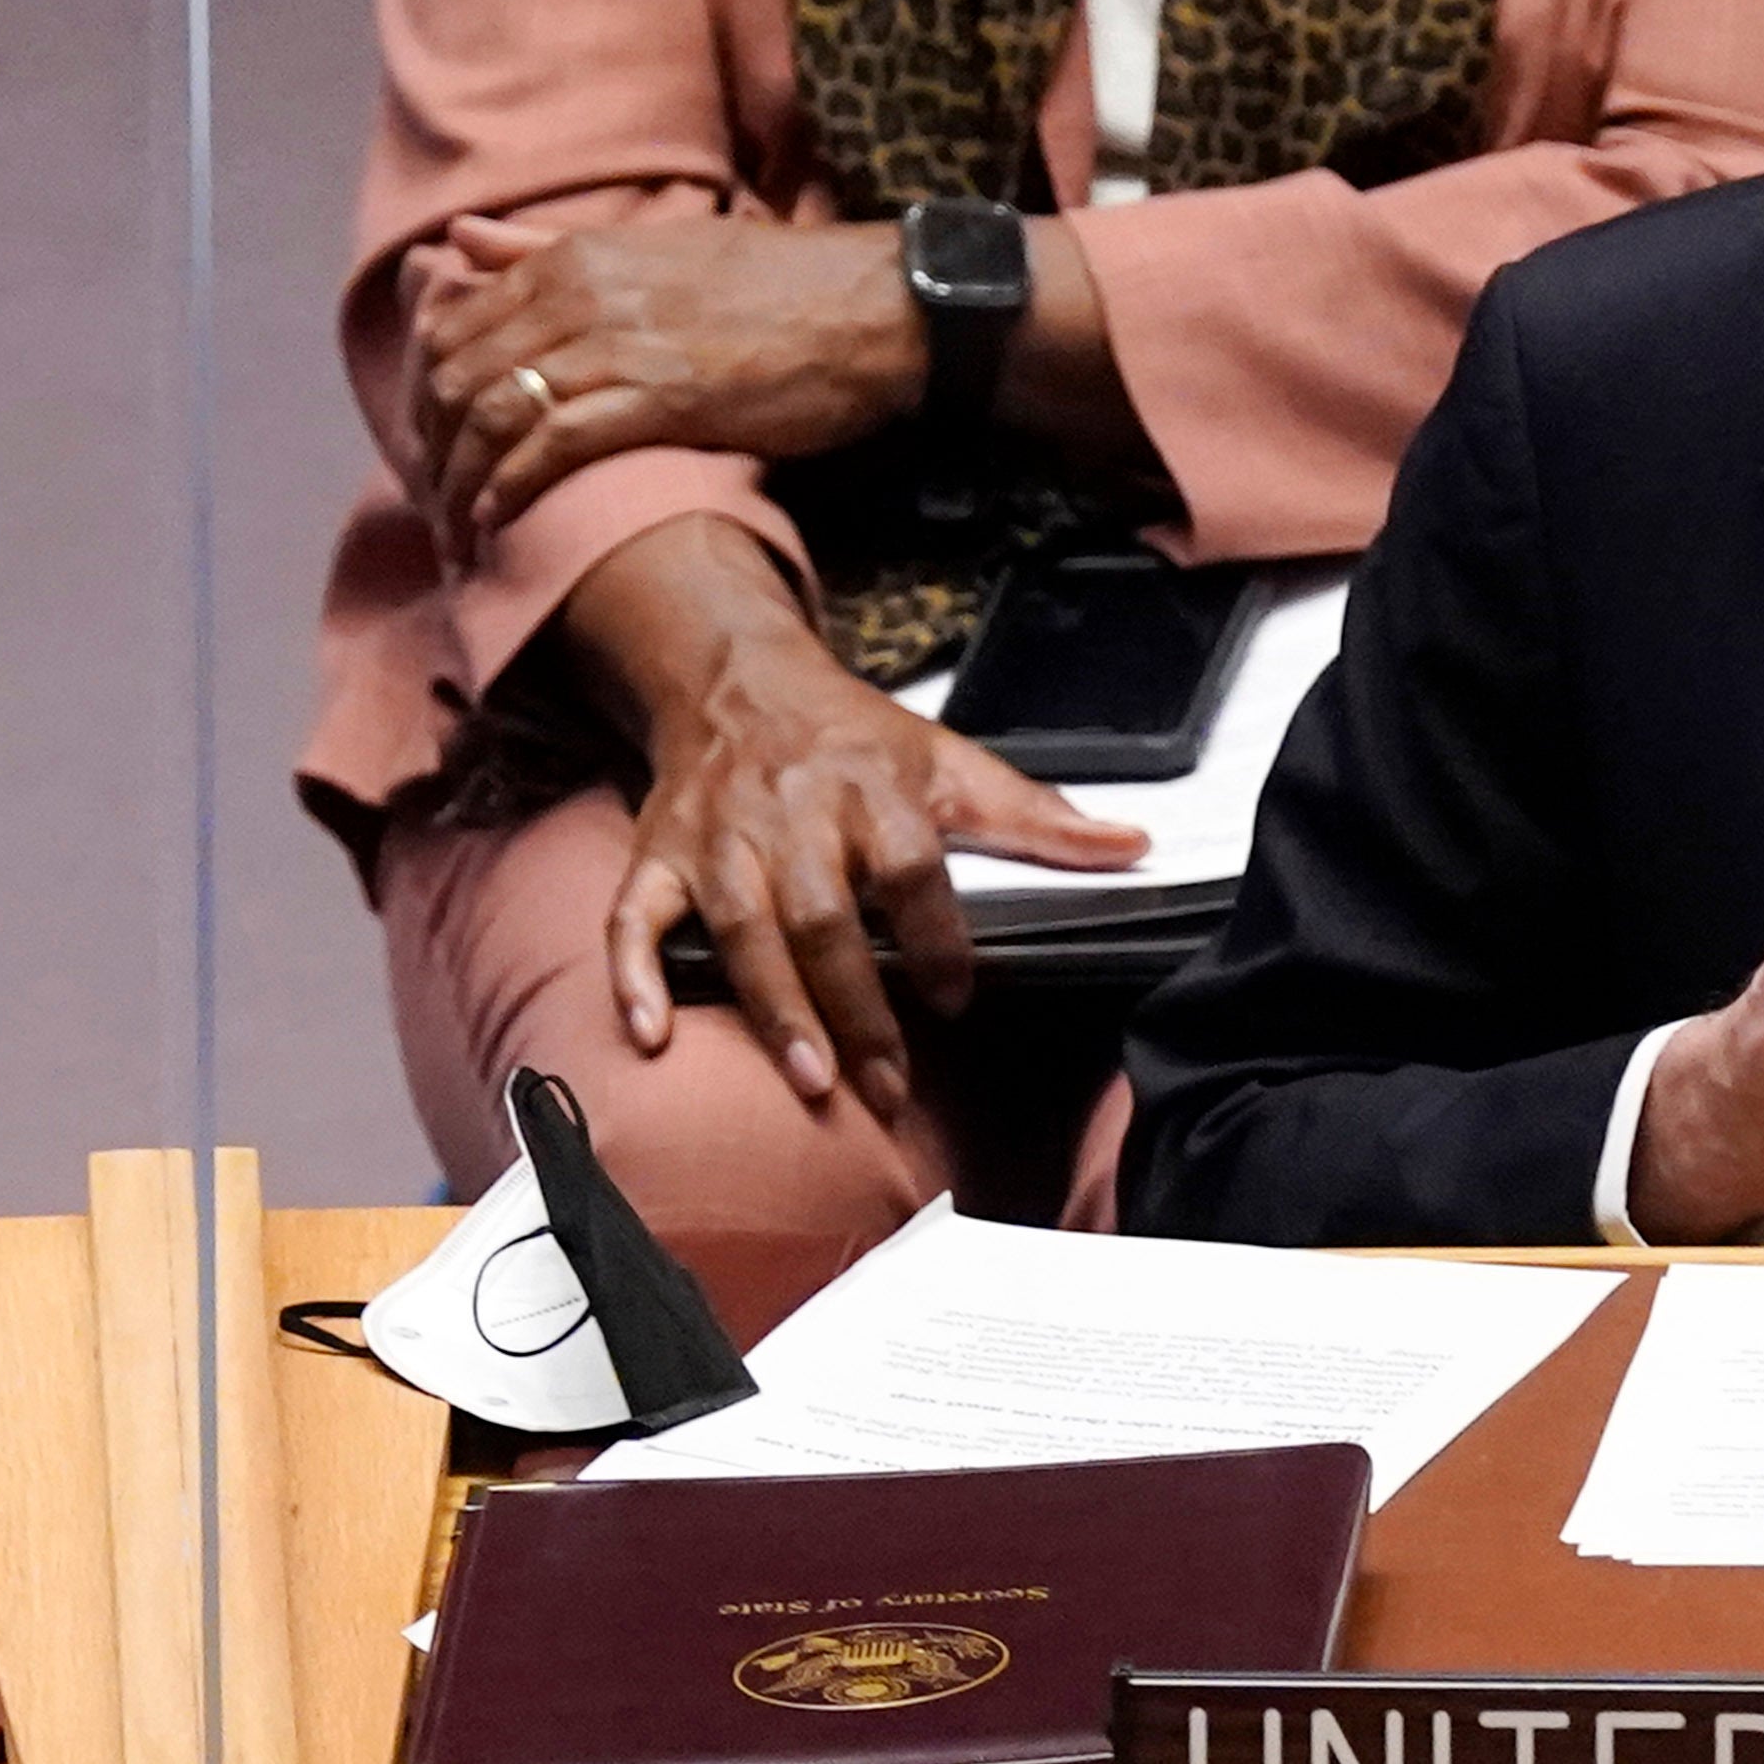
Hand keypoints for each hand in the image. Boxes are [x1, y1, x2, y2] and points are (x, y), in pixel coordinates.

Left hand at [414, 211, 920, 552]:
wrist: (868, 309)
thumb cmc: (771, 283)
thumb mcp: (651, 246)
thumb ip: (546, 246)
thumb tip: (461, 238)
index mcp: (574, 256)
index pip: (455, 324)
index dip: (430, 392)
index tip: (434, 439)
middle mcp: (578, 295)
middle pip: (460, 377)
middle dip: (434, 446)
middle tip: (437, 495)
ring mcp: (614, 346)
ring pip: (494, 416)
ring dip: (462, 479)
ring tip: (460, 522)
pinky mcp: (654, 400)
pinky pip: (550, 448)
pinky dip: (511, 488)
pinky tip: (497, 519)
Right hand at [569, 526, 1147, 1124]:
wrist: (736, 678)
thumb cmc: (851, 737)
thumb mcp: (947, 760)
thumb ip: (1035, 816)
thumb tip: (1132, 849)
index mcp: (872, 787)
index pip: (910, 865)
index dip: (936, 934)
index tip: (958, 996)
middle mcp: (791, 813)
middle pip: (824, 916)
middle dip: (856, 1005)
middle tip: (887, 1085)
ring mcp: (718, 838)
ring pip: (741, 928)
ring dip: (773, 1009)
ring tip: (811, 1082)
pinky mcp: (659, 853)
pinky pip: (634, 916)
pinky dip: (632, 975)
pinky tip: (647, 1033)